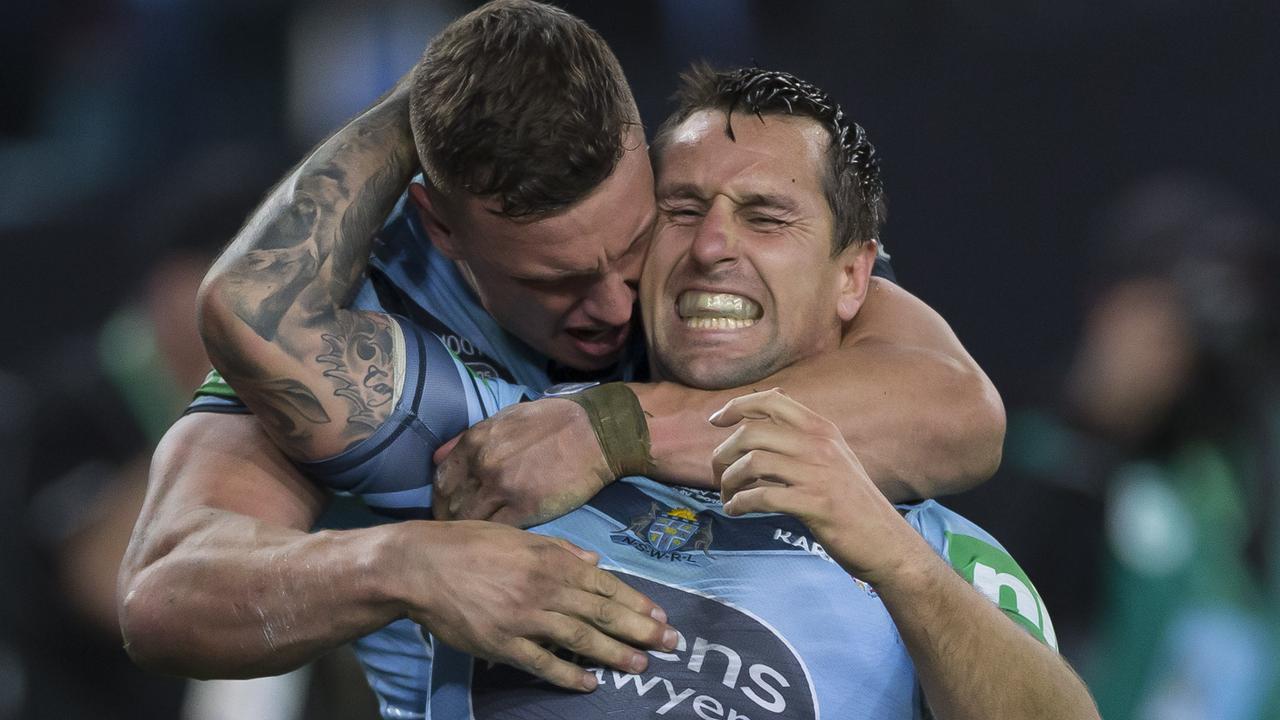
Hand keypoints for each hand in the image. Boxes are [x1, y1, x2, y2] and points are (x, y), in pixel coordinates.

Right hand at [400, 521, 675, 690]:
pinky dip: (568, 673)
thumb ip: (559, 550)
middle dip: (639, 629)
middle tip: (670, 643)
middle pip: (601, 612)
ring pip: (579, 638)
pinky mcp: (501, 642)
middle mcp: (543, 588)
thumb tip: (594, 562)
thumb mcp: (517, 535)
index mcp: (550, 560)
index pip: (604, 585)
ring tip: (640, 664)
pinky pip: (542, 662)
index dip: (635, 602)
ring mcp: (523, 618)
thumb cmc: (468, 544)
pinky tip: (589, 682)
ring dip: (613, 653)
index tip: (660, 615)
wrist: (420, 565)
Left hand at [432, 398, 612, 526]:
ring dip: (470, 530)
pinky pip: (498, 529)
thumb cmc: (553, 421)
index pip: (441, 479)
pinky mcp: (526, 509)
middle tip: (457, 527)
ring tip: (475, 537)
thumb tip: (438, 456)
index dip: (441, 497)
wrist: (595, 432)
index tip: (446, 506)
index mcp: (476, 441)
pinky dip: (495, 535)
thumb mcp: (506, 418)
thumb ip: (469, 438)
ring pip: (470, 520)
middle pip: (450, 503)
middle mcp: (483, 465)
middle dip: (450, 517)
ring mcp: (504, 488)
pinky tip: (499, 539)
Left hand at [710, 388, 922, 583]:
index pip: (771, 400)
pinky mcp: (815, 504)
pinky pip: (762, 496)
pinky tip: (735, 510)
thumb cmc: (852, 502)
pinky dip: (740, 503)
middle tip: (717, 473)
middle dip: (723, 453)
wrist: (887, 543)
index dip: (736, 405)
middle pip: (751, 433)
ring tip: (727, 496)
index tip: (715, 420)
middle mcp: (820, 445)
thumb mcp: (833, 457)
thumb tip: (765, 413)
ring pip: (752, 463)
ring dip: (728, 481)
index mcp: (823, 429)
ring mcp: (819, 474)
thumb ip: (803, 437)